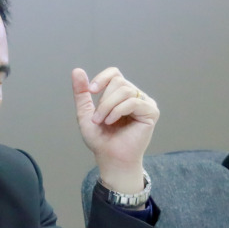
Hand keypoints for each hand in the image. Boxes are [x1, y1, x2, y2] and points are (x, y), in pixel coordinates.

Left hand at [72, 67, 158, 194]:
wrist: (109, 158)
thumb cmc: (100, 139)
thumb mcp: (85, 113)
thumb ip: (82, 93)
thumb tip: (77, 70)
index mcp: (120, 94)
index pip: (114, 74)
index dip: (102, 79)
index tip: (90, 91)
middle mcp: (134, 96)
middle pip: (118, 82)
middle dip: (103, 100)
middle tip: (97, 118)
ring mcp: (144, 103)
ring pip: (125, 91)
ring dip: (108, 107)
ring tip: (103, 121)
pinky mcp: (151, 112)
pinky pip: (134, 102)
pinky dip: (119, 111)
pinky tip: (112, 121)